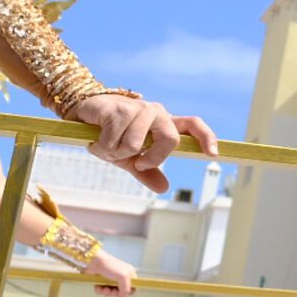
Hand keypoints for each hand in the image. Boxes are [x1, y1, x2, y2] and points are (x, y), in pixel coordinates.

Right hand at [69, 94, 217, 194]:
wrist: (83, 117)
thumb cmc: (111, 136)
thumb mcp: (130, 159)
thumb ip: (147, 172)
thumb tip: (165, 188)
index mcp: (164, 124)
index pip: (193, 125)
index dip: (206, 138)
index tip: (213, 154)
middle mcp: (157, 113)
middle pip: (170, 139)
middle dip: (152, 158)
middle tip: (135, 162)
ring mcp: (139, 109)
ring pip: (134, 145)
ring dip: (115, 153)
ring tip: (107, 145)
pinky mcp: (119, 108)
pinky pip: (113, 141)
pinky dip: (101, 147)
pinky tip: (96, 138)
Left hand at [85, 249, 136, 296]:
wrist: (93, 261)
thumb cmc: (109, 266)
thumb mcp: (122, 276)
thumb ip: (125, 289)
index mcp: (129, 274)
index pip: (133, 286)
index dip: (129, 292)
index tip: (124, 294)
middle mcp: (121, 277)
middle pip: (121, 292)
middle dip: (115, 293)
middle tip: (112, 290)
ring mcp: (111, 279)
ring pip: (111, 292)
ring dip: (107, 292)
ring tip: (104, 288)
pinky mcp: (102, 281)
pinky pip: (102, 290)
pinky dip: (100, 290)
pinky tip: (98, 287)